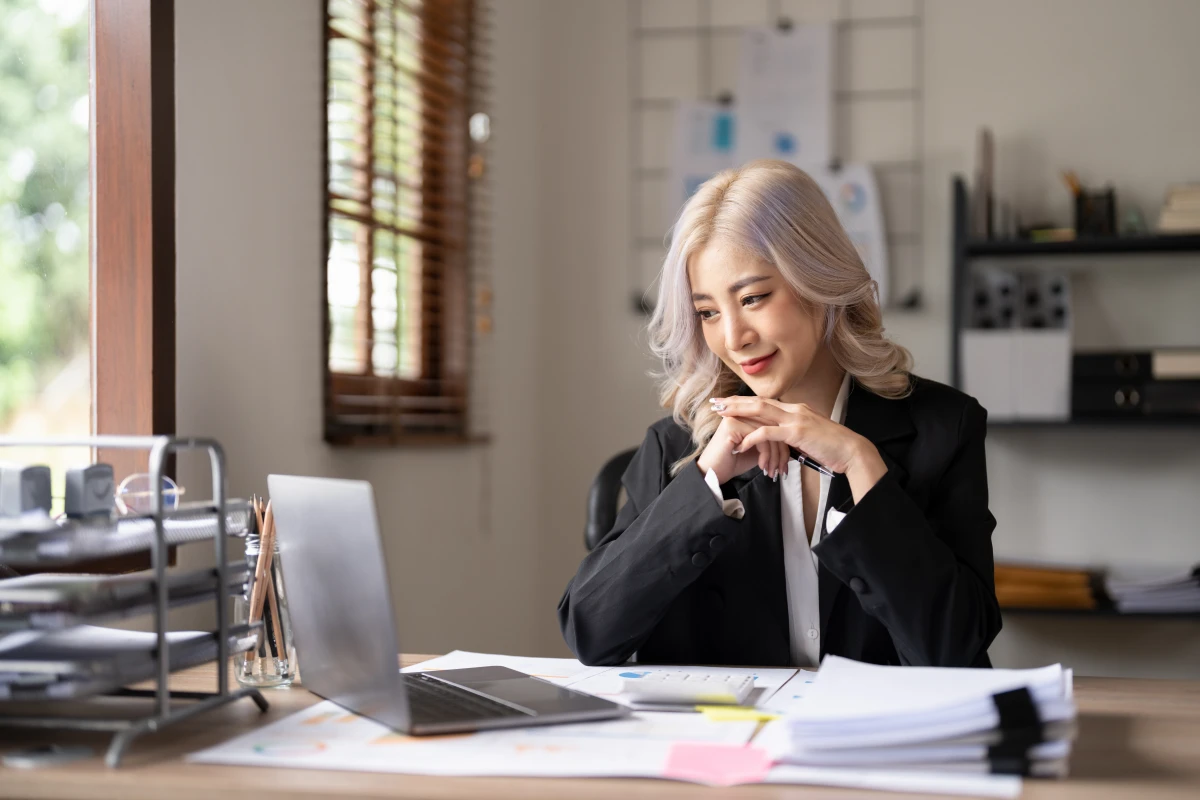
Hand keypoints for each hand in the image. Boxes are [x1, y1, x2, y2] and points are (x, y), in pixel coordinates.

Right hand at [696, 414, 790, 484]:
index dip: (784, 443)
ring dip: (775, 456)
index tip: (786, 464)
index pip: (775, 423)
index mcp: (749, 414)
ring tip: (774, 472)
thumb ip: (773, 444)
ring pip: (769, 432)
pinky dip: (765, 455)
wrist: (713, 474)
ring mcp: (737, 416)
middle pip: (774, 426)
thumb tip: (794, 447)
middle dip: (782, 451)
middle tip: (783, 471)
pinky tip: (763, 468)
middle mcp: (743, 412)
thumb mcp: (759, 452)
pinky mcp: (732, 425)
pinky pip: (760, 437)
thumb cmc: (734, 463)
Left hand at [711, 395, 888, 501]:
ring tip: (720, 415)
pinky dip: (753, 436)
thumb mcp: (808, 437)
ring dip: (738, 411)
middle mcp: (794, 409)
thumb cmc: (832, 448)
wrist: (851, 451)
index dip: (744, 401)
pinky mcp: (798, 432)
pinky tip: (741, 442)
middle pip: (758, 401)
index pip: (765, 402)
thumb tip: (779, 440)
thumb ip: (793, 434)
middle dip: (734, 401)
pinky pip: (769, 432)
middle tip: (715, 403)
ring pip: (760, 410)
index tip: (727, 402)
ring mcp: (796, 419)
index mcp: (796, 410)